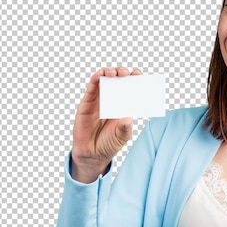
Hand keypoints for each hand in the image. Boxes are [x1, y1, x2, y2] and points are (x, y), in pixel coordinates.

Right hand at [71, 67, 142, 182]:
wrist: (92, 153)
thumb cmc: (109, 144)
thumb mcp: (121, 136)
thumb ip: (125, 128)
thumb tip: (128, 118)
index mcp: (123, 106)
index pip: (130, 89)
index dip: (134, 80)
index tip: (139, 75)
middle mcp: (112, 100)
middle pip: (118, 81)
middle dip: (123, 73)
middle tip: (128, 73)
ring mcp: (99, 100)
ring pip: (105, 80)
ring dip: (110, 72)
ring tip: (116, 72)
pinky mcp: (87, 103)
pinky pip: (92, 87)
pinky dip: (96, 78)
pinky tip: (101, 74)